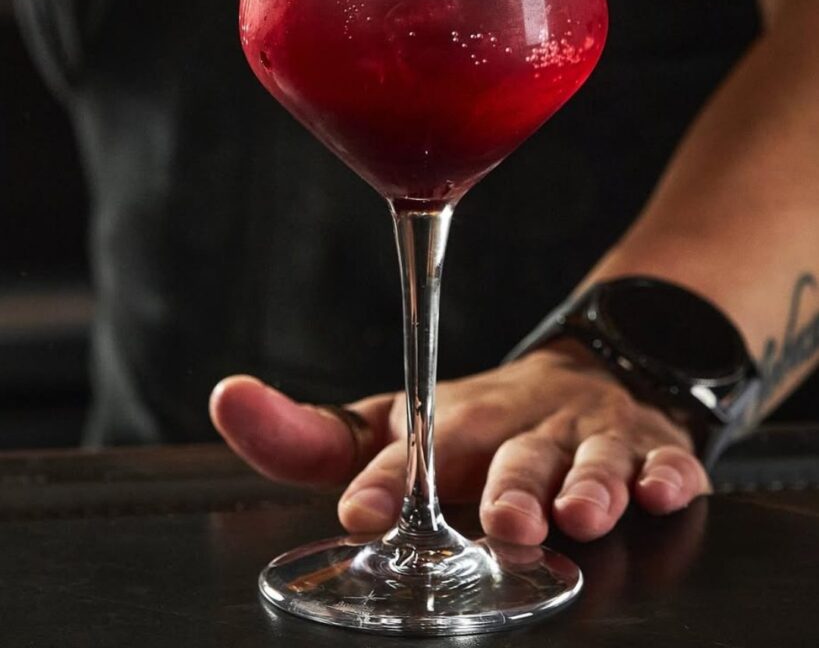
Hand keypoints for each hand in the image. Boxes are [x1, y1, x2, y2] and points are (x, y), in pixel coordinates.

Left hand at [210, 345, 710, 543]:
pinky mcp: (645, 447)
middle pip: (509, 458)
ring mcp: (584, 436)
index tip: (363, 509)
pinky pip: (662, 461)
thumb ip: (313, 437)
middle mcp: (517, 427)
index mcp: (451, 423)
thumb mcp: (396, 428)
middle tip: (499, 521)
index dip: (389, 479)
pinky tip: (662, 487)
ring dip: (583, 486)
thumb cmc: (477, 425)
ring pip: (586, 461)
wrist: (582, 383)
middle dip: (505, 489)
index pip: (412, 447)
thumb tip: (230, 399)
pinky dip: (665, 474)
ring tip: (578, 515)